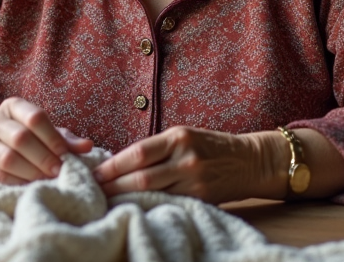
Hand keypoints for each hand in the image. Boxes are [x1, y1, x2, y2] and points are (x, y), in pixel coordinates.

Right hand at [0, 97, 93, 184]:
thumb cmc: (23, 139)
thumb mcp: (43, 133)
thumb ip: (65, 139)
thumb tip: (87, 147)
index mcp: (12, 106)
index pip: (34, 117)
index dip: (53, 137)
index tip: (66, 155)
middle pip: (21, 138)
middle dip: (44, 158)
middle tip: (59, 172)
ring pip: (8, 158)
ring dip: (32, 172)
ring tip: (47, 181)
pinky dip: (17, 183)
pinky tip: (30, 187)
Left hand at [93, 126, 264, 202]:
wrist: (248, 161)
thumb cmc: (209, 146)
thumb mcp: (183, 136)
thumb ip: (156, 148)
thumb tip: (119, 162)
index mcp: (178, 138)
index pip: (138, 153)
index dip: (113, 165)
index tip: (96, 173)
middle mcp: (185, 159)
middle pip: (141, 177)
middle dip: (114, 185)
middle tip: (95, 191)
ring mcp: (195, 181)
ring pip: (153, 193)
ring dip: (128, 198)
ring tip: (108, 201)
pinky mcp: (202, 199)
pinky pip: (169, 203)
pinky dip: (150, 205)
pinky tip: (135, 207)